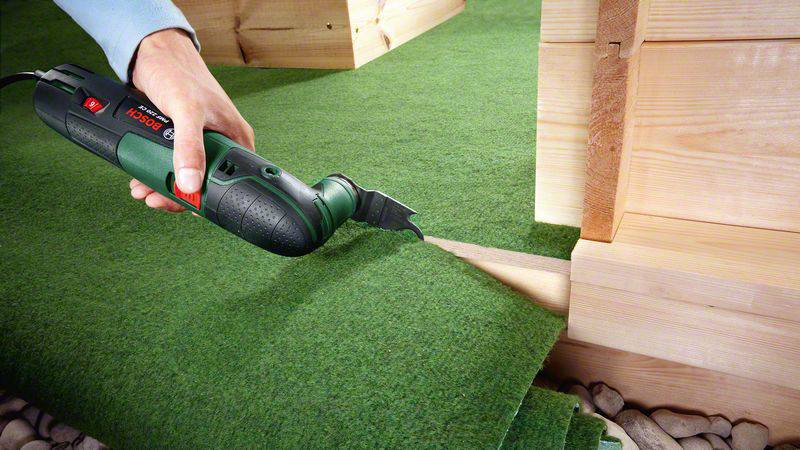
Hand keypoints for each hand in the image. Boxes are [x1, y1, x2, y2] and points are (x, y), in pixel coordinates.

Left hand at [128, 28, 254, 211]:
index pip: (228, 180)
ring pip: (185, 175)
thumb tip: (190, 182)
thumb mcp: (186, 111)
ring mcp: (200, 141)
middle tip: (154, 198)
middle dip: (176, 194)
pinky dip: (155, 172)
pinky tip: (141, 175)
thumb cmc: (178, 72)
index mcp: (235, 138)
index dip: (206, 197)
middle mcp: (221, 142)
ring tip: (142, 189)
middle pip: (204, 182)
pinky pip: (171, 163)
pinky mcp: (181, 138)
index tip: (183, 204)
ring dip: (161, 185)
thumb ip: (189, 147)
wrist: (153, 52)